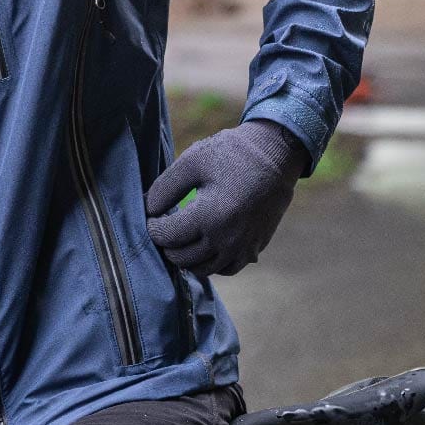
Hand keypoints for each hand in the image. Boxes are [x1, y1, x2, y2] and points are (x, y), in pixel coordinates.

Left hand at [144, 119, 309, 276]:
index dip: (153, 226)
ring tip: (180, 237)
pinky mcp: (254, 249)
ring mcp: (242, 249)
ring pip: (202, 269)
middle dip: (166, 244)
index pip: (167, 236)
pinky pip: (225, 269)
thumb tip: (148, 209)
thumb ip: (164, 187)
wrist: (276, 157)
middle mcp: (226, 240)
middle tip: (164, 226)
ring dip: (186, 257)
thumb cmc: (232, 154)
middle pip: (181, 258)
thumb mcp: (193, 160)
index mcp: (209, 217)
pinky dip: (210, 262)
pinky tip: (203, 244)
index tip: (151, 215)